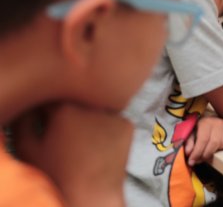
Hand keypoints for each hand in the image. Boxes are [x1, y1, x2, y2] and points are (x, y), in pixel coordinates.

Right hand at [11, 103, 132, 206]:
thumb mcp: (28, 149)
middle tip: (63, 135)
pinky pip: (112, 119)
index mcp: (64, 108)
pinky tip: (97, 145)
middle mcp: (91, 106)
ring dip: (87, 117)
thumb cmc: (56, 176)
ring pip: (94, 108)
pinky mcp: (127, 124)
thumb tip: (28, 106)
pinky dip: (105, 127)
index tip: (44, 123)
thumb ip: (23, 121)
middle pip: (75, 100)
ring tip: (81, 142)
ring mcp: (112, 114)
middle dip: (67, 113)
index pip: (50, 97)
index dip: (44, 111)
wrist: (91, 196)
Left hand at [184, 116, 222, 165]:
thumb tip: (189, 152)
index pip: (203, 139)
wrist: (211, 119)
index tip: (192, 162)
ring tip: (208, 151)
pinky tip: (218, 146)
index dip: (197, 152)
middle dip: (206, 154)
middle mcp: (218, 122)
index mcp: (206, 122)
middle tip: (200, 160)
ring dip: (216, 150)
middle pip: (214, 143)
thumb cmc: (200, 128)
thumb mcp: (191, 133)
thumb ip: (189, 142)